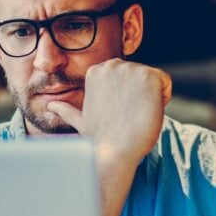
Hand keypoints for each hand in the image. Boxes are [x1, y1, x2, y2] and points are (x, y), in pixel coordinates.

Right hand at [46, 59, 171, 165]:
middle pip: (141, 77)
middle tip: (128, 117)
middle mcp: (113, 65)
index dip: (127, 98)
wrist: (116, 151)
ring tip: (135, 115)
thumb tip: (50, 106)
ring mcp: (131, 69)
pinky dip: (163, 99)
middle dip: (140, 97)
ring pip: (154, 81)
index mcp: (97, 71)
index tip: (119, 114)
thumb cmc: (100, 139)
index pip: (126, 78)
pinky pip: (166, 84)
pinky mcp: (150, 76)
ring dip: (151, 99)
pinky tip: (147, 112)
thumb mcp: (81, 120)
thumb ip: (67, 110)